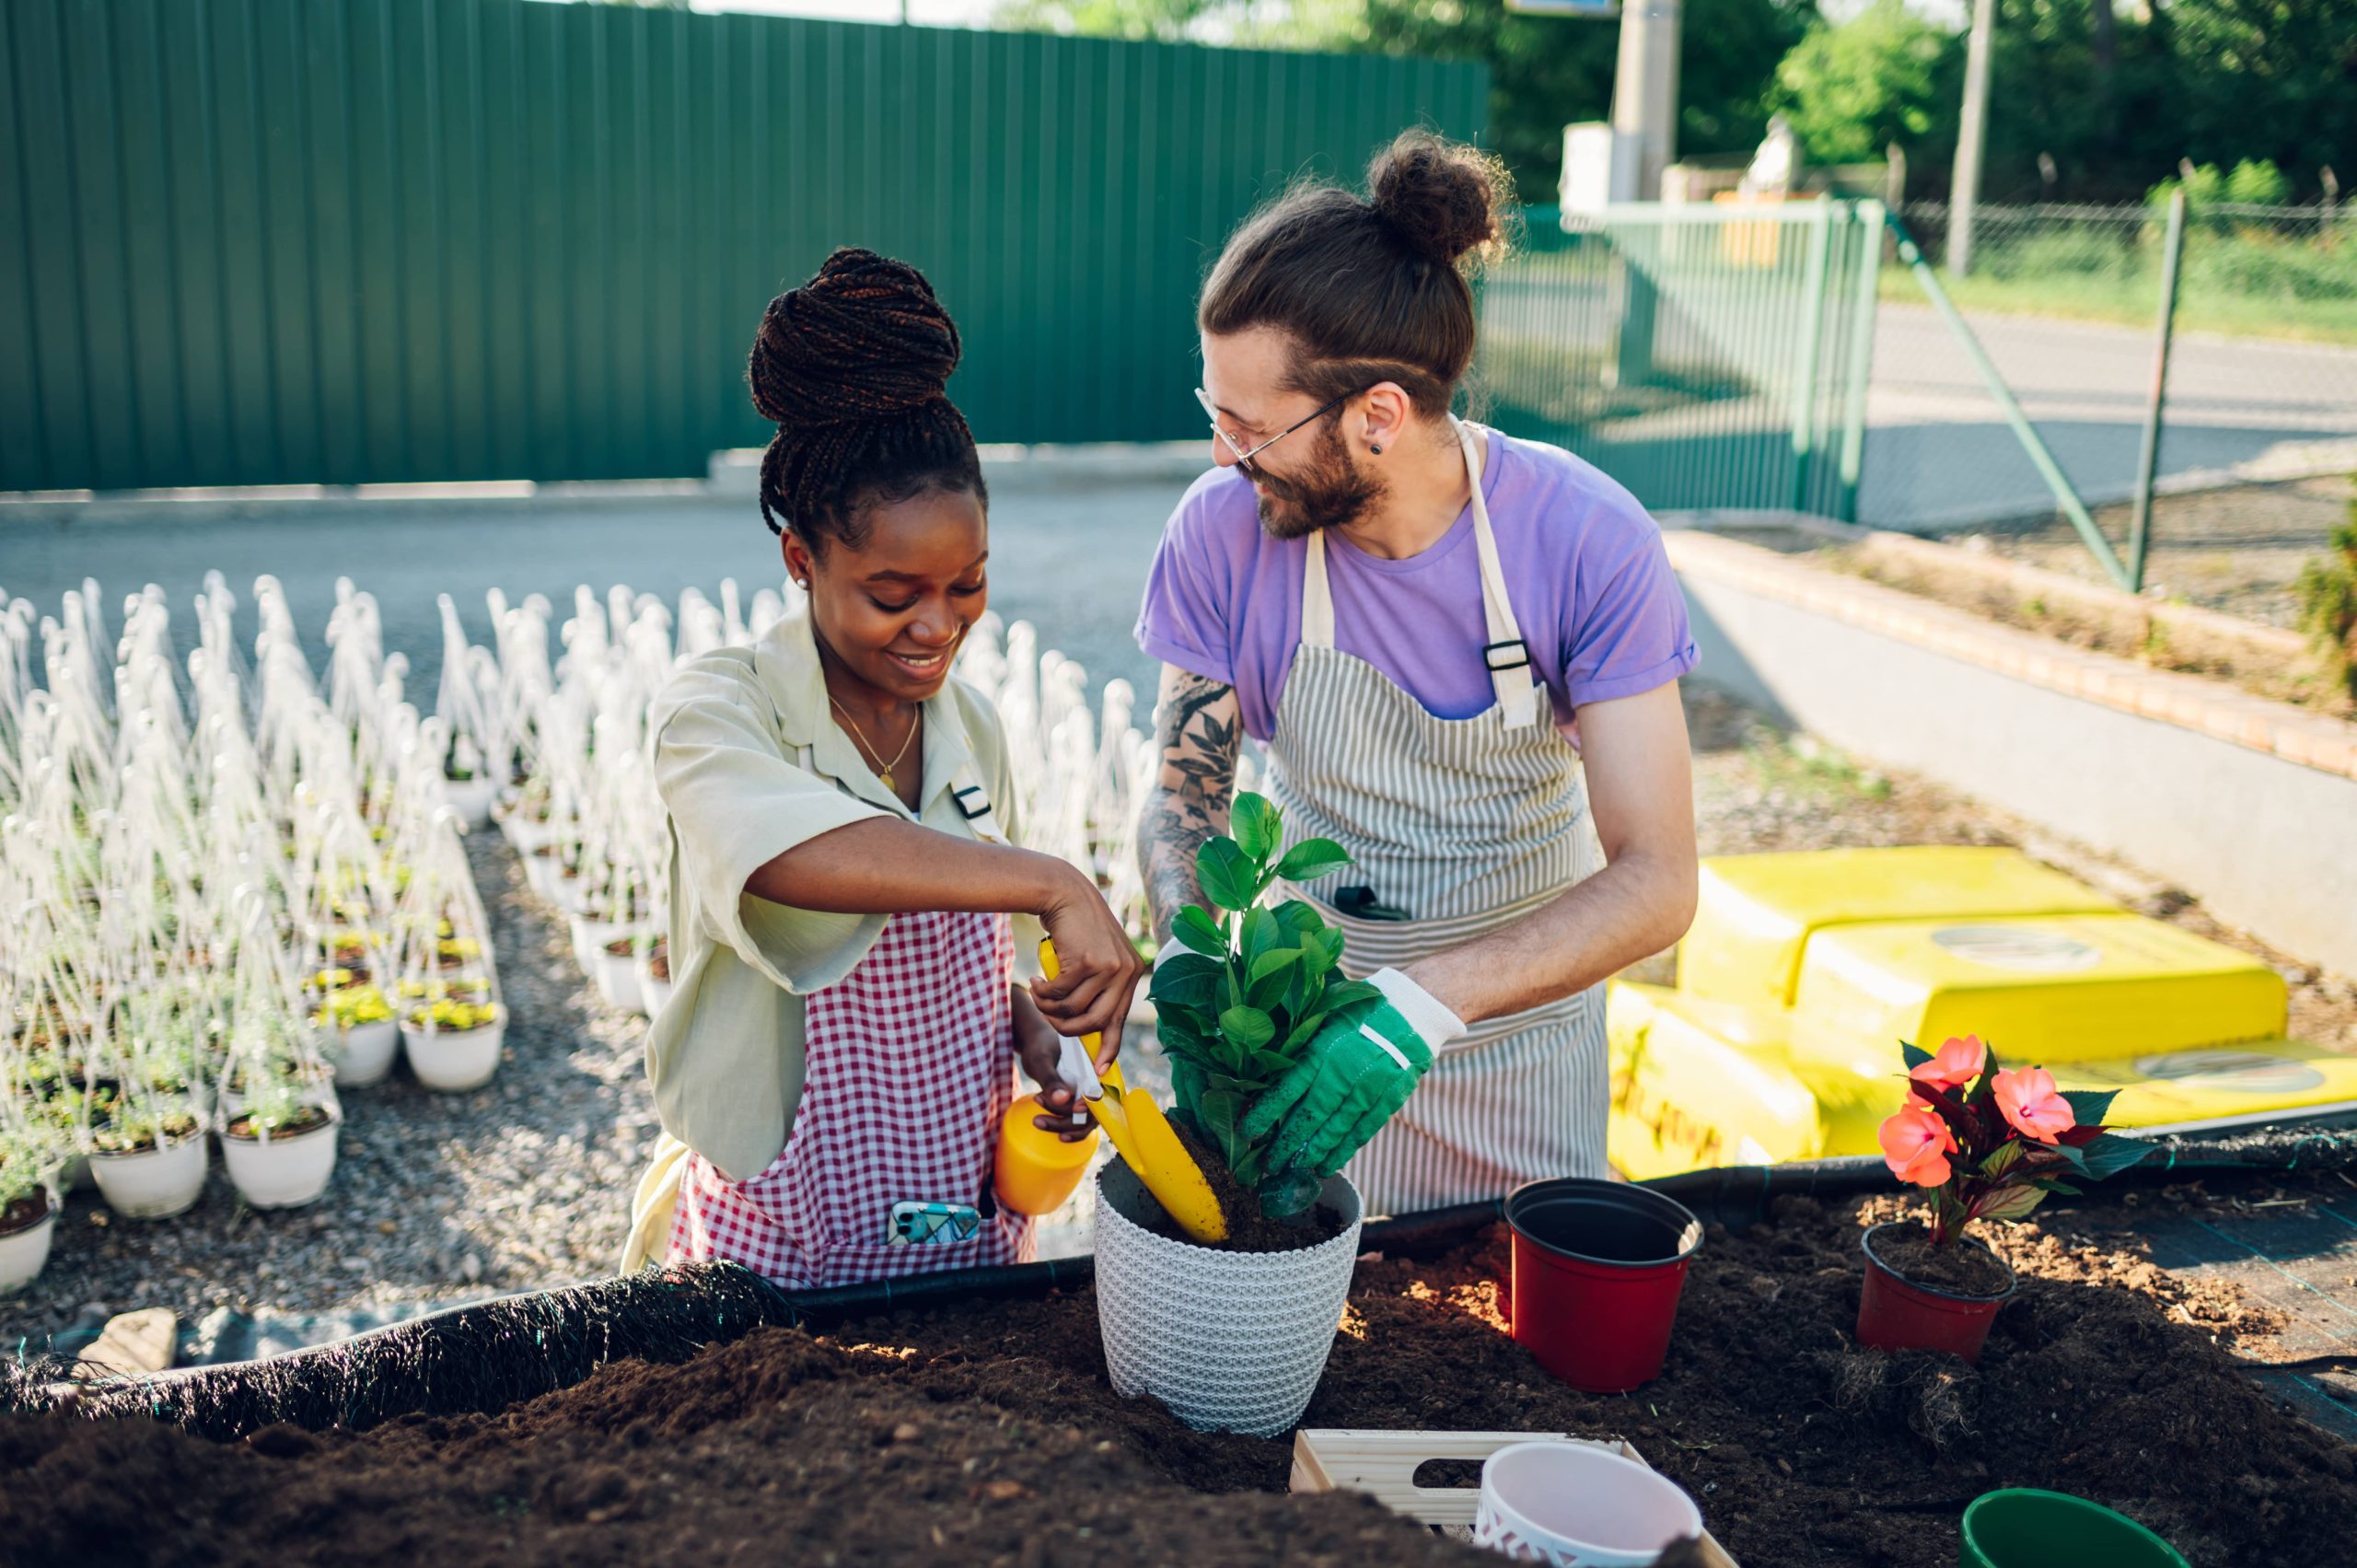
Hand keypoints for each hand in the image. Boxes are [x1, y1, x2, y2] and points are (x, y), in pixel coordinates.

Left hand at [1014, 1009, 1096, 1143]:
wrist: (1036, 1044)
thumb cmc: (1039, 1048)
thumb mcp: (1041, 1061)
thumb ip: (1051, 1080)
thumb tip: (1063, 1099)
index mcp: (1092, 1068)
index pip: (1099, 1093)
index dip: (1090, 1105)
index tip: (1075, 1108)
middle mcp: (1093, 1083)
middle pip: (1092, 1113)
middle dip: (1066, 1121)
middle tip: (1038, 1119)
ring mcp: (1085, 1094)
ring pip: (1083, 1121)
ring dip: (1061, 1126)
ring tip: (1036, 1121)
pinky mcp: (1076, 1101)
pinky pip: (1075, 1121)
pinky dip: (1062, 1127)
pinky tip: (1044, 1123)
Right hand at [1028, 865, 1142, 1071]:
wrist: (1064, 893)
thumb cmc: (1075, 929)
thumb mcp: (1094, 958)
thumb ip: (1098, 988)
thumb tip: (1087, 1028)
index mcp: (1131, 974)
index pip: (1120, 1020)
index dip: (1109, 1048)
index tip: (1099, 1069)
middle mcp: (1126, 972)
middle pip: (1095, 1023)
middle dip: (1067, 1028)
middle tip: (1050, 1018)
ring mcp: (1110, 967)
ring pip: (1074, 1010)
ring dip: (1050, 1008)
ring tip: (1039, 994)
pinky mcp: (1089, 961)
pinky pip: (1060, 994)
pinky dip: (1044, 992)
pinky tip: (1037, 979)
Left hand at [1239, 970, 1459, 1176]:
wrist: (1413, 1010)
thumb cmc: (1359, 1011)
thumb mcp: (1324, 1018)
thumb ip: (1301, 1045)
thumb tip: (1264, 1070)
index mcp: (1323, 1048)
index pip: (1286, 1088)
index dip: (1265, 1114)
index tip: (1246, 1133)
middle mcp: (1343, 1071)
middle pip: (1308, 1116)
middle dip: (1286, 1144)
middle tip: (1268, 1165)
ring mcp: (1368, 1088)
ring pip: (1334, 1129)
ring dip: (1312, 1153)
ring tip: (1294, 1170)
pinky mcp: (1388, 1099)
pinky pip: (1361, 1132)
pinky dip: (1342, 1151)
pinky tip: (1326, 1166)